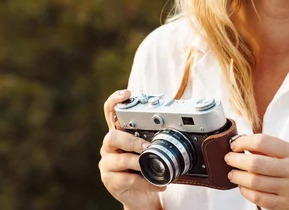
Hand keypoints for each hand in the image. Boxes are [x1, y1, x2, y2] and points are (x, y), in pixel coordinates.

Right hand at [99, 89, 165, 209]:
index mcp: (119, 133)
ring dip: (138, 162)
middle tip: (148, 146)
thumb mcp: (150, 150)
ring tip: (153, 165)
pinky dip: (146, 181)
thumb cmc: (146, 168)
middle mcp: (109, 146)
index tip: (127, 93)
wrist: (142, 196)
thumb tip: (180, 124)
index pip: (110, 112)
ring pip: (119, 159)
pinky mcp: (110, 180)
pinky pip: (127, 179)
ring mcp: (107, 164)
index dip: (115, 100)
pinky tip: (158, 183)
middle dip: (132, 141)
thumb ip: (154, 136)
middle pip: (112, 137)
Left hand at [225, 134, 288, 209]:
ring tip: (232, 174)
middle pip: (255, 163)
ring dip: (237, 177)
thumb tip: (245, 145)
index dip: (244, 142)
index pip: (264, 141)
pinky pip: (259, 198)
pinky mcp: (285, 205)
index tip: (235, 144)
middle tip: (229, 159)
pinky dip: (246, 192)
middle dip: (235, 160)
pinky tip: (243, 187)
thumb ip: (274, 150)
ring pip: (254, 182)